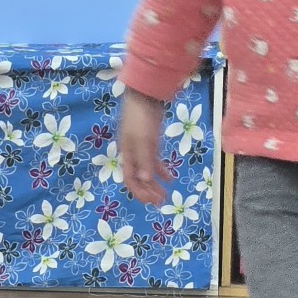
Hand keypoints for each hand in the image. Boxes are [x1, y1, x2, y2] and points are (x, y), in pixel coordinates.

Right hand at [118, 90, 166, 205]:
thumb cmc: (141, 117)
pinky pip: (154, 161)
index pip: (130, 180)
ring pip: (147, 171)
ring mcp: (141, 148)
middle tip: (161, 202)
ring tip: (165, 194)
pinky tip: (170, 177)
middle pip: (139, 178)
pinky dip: (161, 170)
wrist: (144, 95)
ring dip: (155, 183)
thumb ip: (144, 159)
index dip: (140, 193)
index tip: (152, 202)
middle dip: (148, 191)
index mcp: (127, 155)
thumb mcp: (143, 139)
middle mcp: (132, 154)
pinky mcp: (150, 142)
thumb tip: (145, 180)